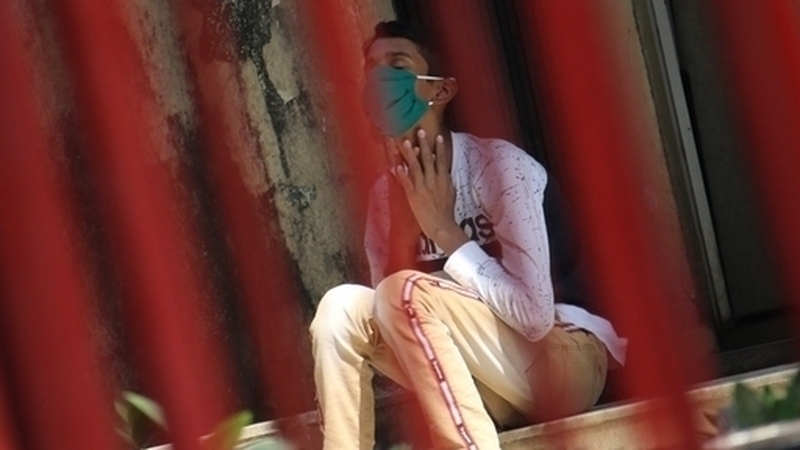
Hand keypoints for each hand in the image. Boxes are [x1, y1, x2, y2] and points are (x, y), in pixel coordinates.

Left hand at [394, 129, 468, 254]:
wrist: (441, 225)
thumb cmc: (446, 211)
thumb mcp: (451, 193)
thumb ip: (446, 180)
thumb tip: (444, 171)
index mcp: (444, 179)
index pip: (442, 160)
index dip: (439, 148)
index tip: (438, 137)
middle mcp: (433, 180)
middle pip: (428, 158)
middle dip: (424, 144)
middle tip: (420, 131)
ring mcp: (423, 186)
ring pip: (416, 166)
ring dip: (411, 154)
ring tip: (406, 142)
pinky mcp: (414, 195)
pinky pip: (407, 181)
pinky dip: (402, 173)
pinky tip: (397, 165)